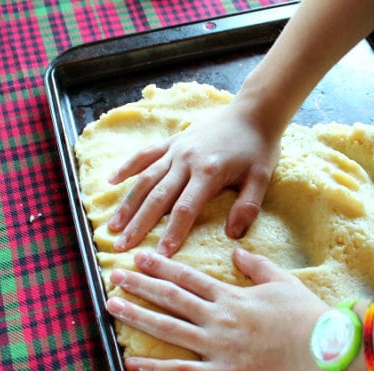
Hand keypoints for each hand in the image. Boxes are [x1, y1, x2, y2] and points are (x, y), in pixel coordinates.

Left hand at [105, 248, 336, 370]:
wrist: (324, 351)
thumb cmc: (307, 316)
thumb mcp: (283, 283)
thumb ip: (256, 266)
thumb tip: (236, 250)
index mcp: (232, 296)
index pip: (188, 278)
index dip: (161, 266)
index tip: (140, 257)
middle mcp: (218, 318)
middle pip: (171, 299)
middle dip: (140, 285)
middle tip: (114, 276)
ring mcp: (217, 347)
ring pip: (168, 329)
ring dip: (137, 316)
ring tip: (112, 307)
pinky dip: (154, 368)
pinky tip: (130, 362)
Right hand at [107, 104, 280, 255]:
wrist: (253, 111)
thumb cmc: (258, 148)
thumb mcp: (262, 178)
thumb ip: (247, 206)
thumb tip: (233, 234)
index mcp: (208, 173)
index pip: (185, 209)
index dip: (172, 233)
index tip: (160, 255)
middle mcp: (186, 161)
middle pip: (157, 197)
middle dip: (138, 225)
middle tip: (122, 247)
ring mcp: (176, 150)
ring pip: (145, 179)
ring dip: (127, 204)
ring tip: (112, 226)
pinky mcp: (173, 141)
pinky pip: (145, 154)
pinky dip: (127, 167)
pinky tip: (111, 182)